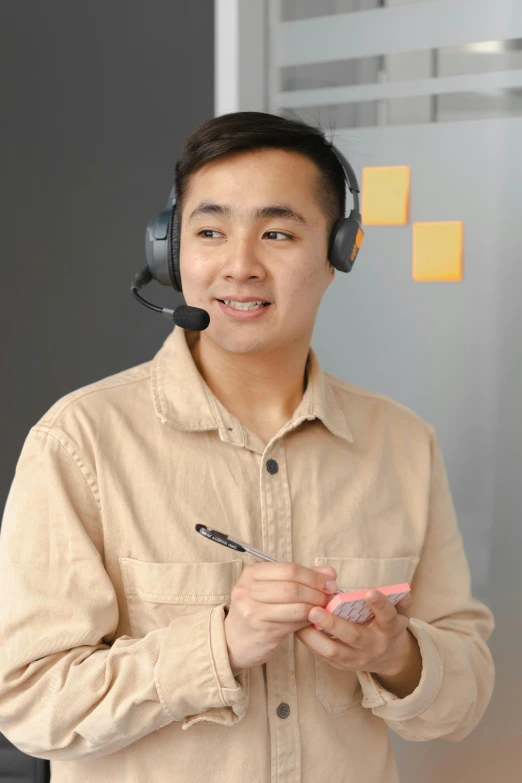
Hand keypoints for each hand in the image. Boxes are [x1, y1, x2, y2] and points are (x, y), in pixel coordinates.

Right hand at [224, 563, 338, 670]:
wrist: (234, 641)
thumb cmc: (257, 611)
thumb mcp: (273, 589)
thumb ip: (301, 578)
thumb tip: (330, 573)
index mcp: (251, 573)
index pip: (288, 569)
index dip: (313, 575)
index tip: (330, 582)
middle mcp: (247, 589)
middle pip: (292, 586)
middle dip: (316, 591)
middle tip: (330, 596)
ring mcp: (252, 610)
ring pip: (294, 604)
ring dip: (315, 606)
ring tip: (324, 608)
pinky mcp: (261, 630)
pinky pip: (292, 622)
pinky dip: (307, 619)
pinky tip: (313, 619)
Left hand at [295, 588, 413, 677]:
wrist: (384, 656)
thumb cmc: (387, 624)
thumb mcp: (399, 612)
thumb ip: (400, 600)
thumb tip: (402, 590)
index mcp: (390, 629)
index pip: (388, 617)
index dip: (380, 605)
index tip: (369, 591)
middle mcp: (374, 646)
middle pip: (354, 637)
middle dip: (333, 623)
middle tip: (315, 610)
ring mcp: (356, 658)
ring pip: (333, 651)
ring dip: (314, 635)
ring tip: (301, 618)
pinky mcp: (340, 665)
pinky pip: (322, 654)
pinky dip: (309, 640)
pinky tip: (298, 625)